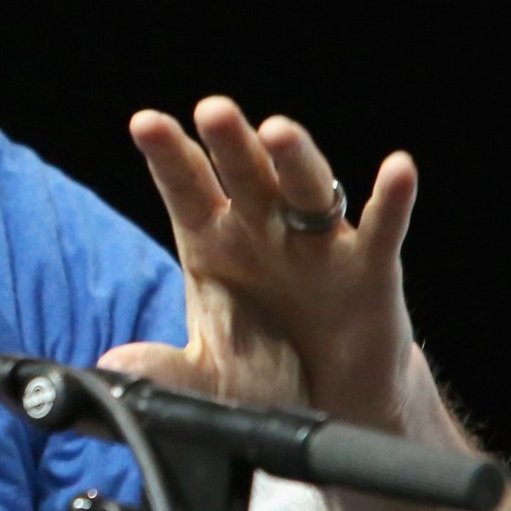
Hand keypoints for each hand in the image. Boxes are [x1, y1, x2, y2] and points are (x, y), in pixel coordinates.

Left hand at [101, 96, 421, 428]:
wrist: (331, 401)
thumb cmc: (263, 370)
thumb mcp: (208, 378)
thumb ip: (164, 371)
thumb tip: (111, 368)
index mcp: (212, 242)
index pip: (186, 188)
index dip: (167, 155)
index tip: (145, 122)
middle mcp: (263, 229)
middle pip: (243, 175)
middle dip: (229, 143)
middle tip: (211, 109)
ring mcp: (317, 243)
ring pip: (305, 189)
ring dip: (294, 159)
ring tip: (279, 131)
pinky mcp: (370, 269)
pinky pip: (382, 231)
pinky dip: (392, 201)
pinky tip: (398, 168)